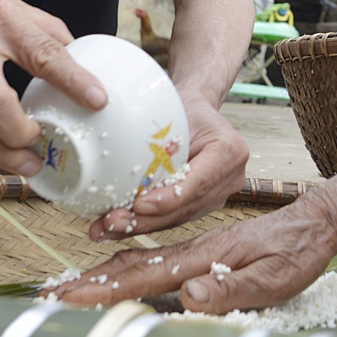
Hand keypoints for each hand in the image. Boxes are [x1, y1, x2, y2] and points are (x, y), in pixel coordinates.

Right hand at [53, 194, 336, 312]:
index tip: (65, 303)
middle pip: (128, 267)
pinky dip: (124, 271)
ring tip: (64, 292)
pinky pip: (153, 263)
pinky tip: (113, 279)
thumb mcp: (274, 277)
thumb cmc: (298, 252)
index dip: (103, 293)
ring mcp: (194, 251)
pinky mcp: (201, 255)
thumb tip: (189, 298)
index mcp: (203, 258)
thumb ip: (232, 289)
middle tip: (44, 300)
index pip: (144, 277)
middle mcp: (191, 252)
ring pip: (137, 263)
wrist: (315, 220)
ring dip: (99, 277)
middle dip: (85, 285)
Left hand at [87, 100, 248, 239]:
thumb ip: (157, 143)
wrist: (194, 112)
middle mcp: (230, 178)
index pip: (199, 182)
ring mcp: (218, 195)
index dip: (169, 199)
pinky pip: (172, 218)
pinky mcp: (201, 205)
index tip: (139, 205)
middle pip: (185, 207)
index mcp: (230, 151)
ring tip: (106, 227)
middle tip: (112, 221)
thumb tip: (119, 165)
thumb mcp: (172, 114)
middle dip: (147, 219)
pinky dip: (143, 223)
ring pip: (176, 218)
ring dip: (140, 225)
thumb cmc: (183, 108)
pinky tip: (115, 228)